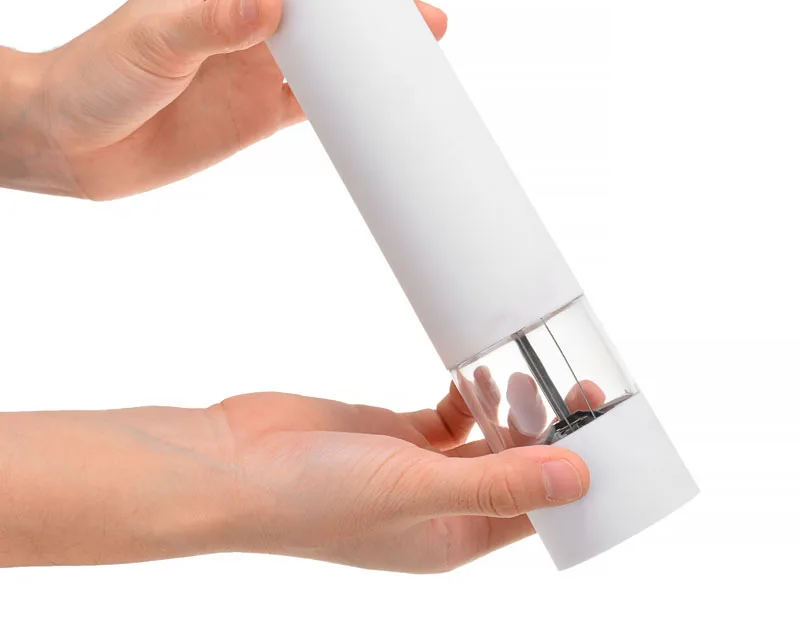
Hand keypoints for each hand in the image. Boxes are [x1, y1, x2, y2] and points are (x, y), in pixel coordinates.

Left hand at [0, 0, 446, 198]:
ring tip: (416, 64)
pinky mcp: (258, 116)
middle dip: (374, 14)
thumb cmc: (98, 72)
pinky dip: (346, 107)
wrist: (75, 143)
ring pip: (328, 60)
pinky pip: (314, 107)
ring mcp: (257, 71)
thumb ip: (217, 22)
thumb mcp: (157, 38)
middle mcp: (248, 22)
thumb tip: (274, 1)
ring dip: (369, 62)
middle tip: (425, 22)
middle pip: (326, 11)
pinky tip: (377, 108)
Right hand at [0, 389, 588, 571]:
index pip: (534, 514)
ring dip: (509, 410)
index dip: (572, 479)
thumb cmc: (312, 499)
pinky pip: (446, 413)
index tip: (604, 435)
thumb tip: (579, 481)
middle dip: (549, 435)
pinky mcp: (390, 430)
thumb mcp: (415, 490)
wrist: (232, 464)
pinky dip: (467, 394)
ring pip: (482, 438)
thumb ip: (499, 482)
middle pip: (513, 470)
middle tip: (580, 389)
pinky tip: (478, 372)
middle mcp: (438, 508)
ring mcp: (413, 466)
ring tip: (534, 376)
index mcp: (452, 540)